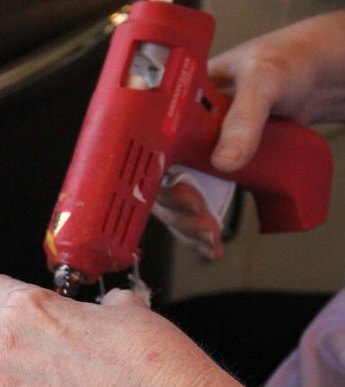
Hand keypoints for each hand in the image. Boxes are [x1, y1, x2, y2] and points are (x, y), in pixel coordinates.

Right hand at [153, 11, 344, 253]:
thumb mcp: (264, 81)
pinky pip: (200, 206)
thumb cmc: (285, 64)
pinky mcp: (216, 175)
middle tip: (205, 225)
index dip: (159, 180)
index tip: (186, 199)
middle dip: (179, 213)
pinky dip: (202, 230)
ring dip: (189, 229)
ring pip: (178, 202)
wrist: (311, 76)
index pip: (153, 151)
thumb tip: (225, 162)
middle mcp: (183, 135)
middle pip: (162, 183)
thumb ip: (245, 117)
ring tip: (211, 242)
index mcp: (179, 107)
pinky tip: (213, 245)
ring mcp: (198, 157)